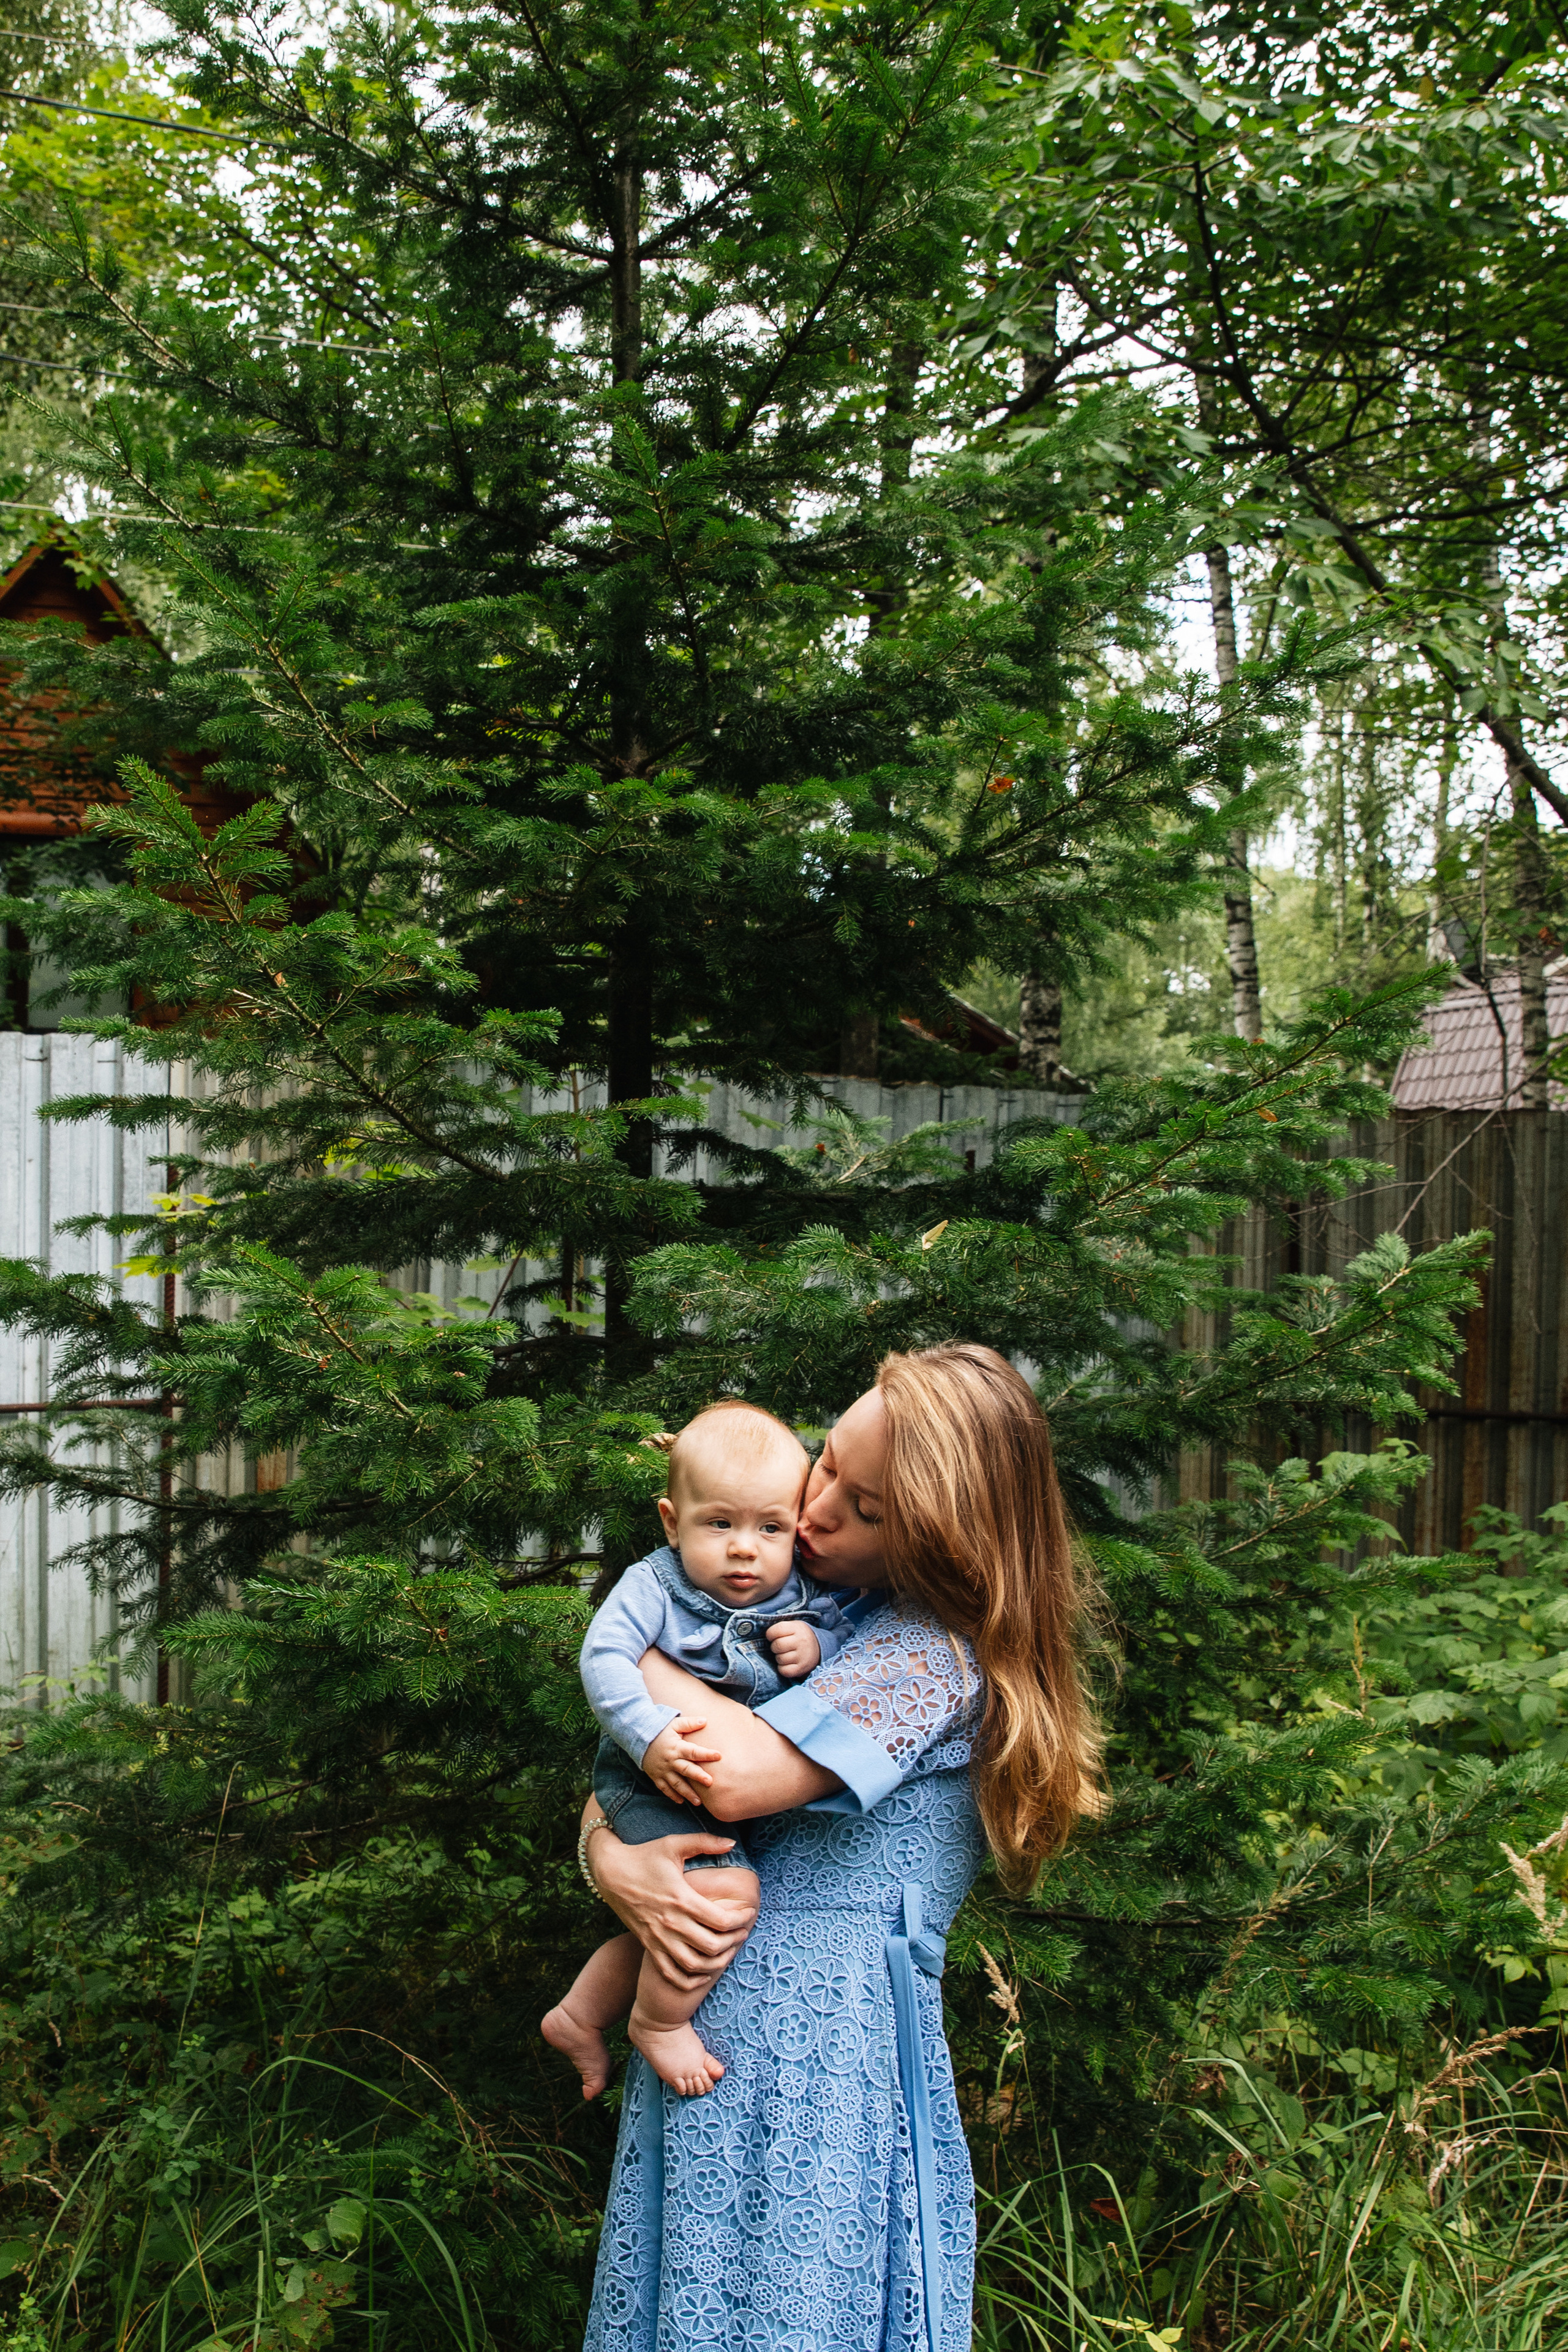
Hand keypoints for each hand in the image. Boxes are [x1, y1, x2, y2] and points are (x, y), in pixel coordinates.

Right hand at [588, 1821, 758, 1991]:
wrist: (610, 1873)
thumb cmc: (644, 1855)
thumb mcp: (674, 1843)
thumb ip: (704, 1842)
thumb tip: (732, 1843)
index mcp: (681, 1898)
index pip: (720, 1920)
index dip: (741, 1919)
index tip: (749, 1911)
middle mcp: (671, 1922)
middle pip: (711, 1946)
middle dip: (734, 1941)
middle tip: (743, 1931)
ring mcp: (658, 1937)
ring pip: (693, 1965)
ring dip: (716, 1963)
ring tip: (728, 1951)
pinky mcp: (648, 1945)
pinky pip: (671, 1973)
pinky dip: (689, 1980)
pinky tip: (703, 1974)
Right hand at [642, 1715, 721, 1802]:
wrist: (638, 1737)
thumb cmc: (660, 1730)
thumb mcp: (674, 1724)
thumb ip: (689, 1723)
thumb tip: (705, 1720)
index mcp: (676, 1747)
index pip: (693, 1751)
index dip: (706, 1754)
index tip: (719, 1756)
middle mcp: (670, 1761)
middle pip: (686, 1770)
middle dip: (698, 1776)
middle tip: (710, 1783)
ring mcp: (663, 1770)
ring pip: (676, 1784)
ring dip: (687, 1793)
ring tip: (699, 1802)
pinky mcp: (656, 1777)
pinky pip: (664, 1788)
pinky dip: (672, 1796)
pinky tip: (681, 1802)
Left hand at [765, 1619, 821, 1679]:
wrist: (819, 1648)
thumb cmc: (799, 1636)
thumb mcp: (793, 1626)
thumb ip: (779, 1627)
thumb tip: (758, 1631)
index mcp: (797, 1628)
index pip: (776, 1630)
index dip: (770, 1634)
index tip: (773, 1636)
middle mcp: (801, 1641)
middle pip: (777, 1645)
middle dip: (774, 1646)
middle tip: (779, 1647)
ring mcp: (802, 1656)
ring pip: (779, 1658)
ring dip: (779, 1657)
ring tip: (785, 1654)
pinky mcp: (801, 1669)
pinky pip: (784, 1670)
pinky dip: (782, 1668)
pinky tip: (787, 1663)